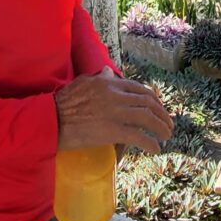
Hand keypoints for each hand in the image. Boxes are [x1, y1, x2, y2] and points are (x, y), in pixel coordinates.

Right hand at [55, 66, 173, 153]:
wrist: (52, 120)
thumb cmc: (63, 103)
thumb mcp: (82, 83)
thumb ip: (99, 78)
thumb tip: (108, 71)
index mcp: (109, 83)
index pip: (139, 89)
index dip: (153, 99)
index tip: (159, 107)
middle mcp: (116, 95)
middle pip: (148, 102)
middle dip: (162, 113)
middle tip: (168, 123)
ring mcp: (115, 113)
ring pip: (147, 118)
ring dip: (161, 127)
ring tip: (167, 135)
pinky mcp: (112, 131)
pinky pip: (138, 136)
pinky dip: (150, 143)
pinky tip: (155, 148)